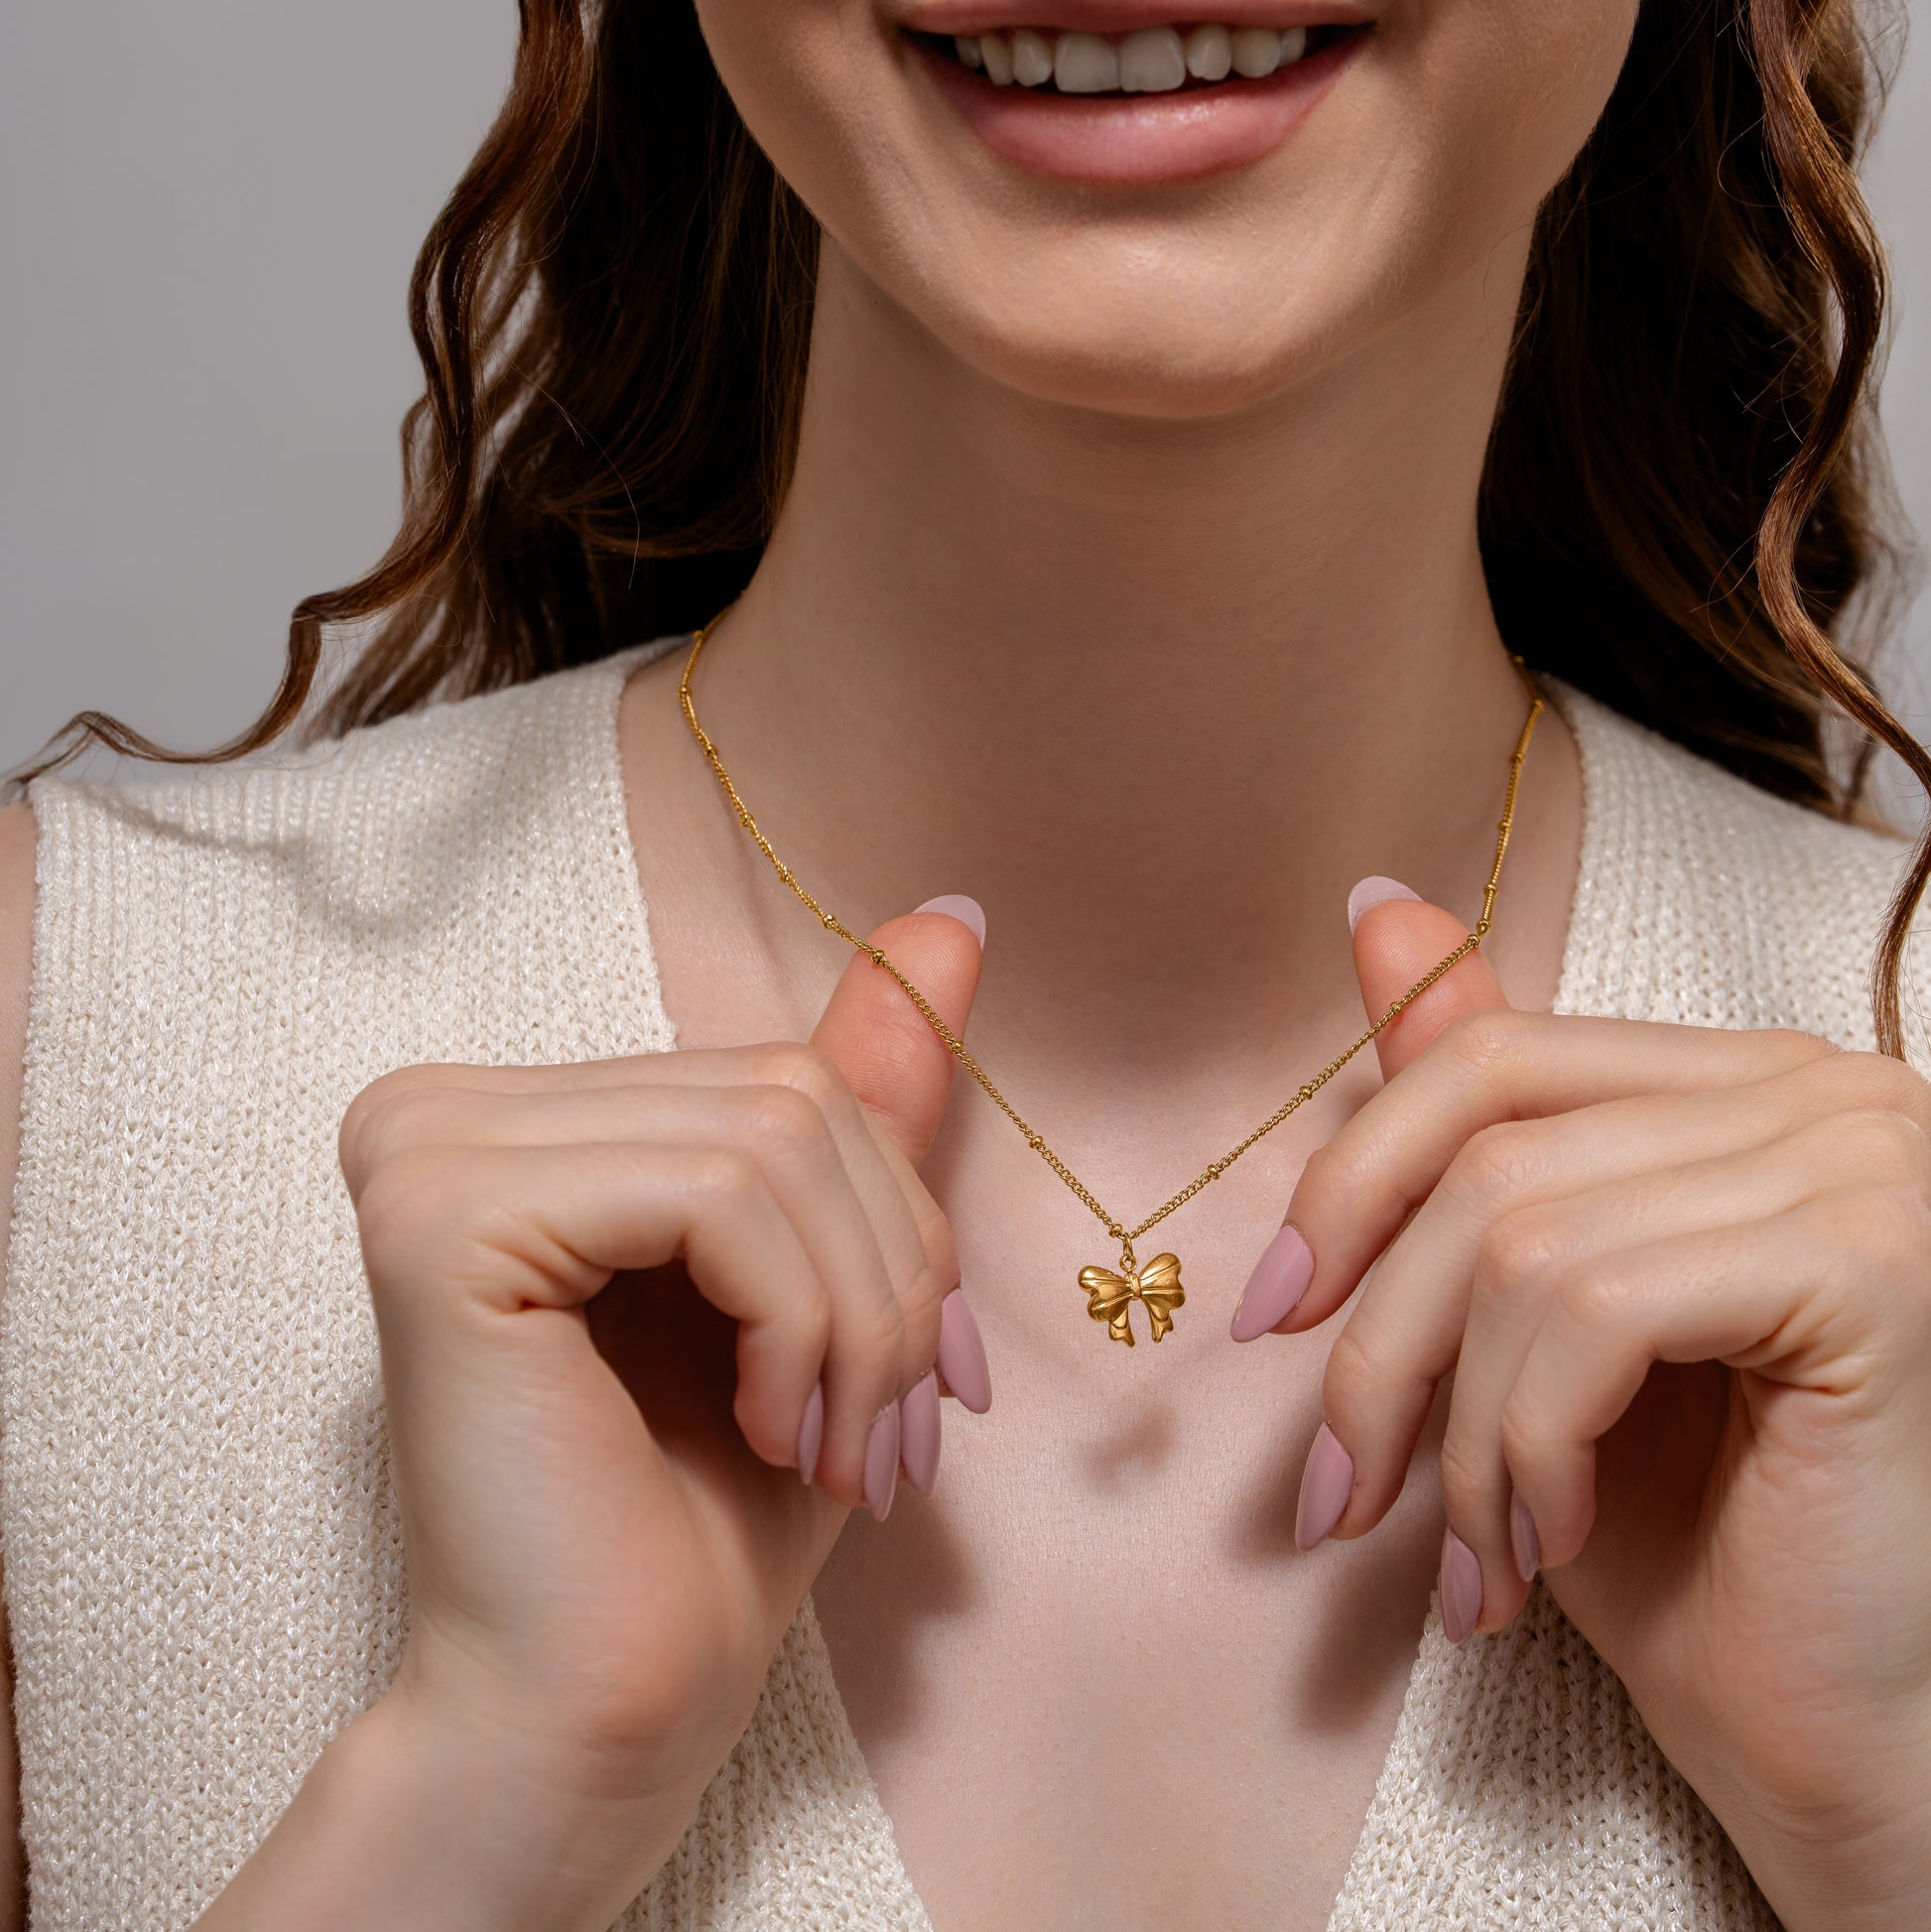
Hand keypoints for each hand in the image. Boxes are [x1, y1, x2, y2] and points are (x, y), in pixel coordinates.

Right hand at [205, 904, 987, 1931]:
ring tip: (839, 1447)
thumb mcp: (819, 1281)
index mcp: (515, 1115)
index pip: (783, 1074)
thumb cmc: (700, 1521)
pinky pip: (719, 1191)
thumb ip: (860, 1092)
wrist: (598, 1719)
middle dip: (886, 1272)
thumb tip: (952, 916)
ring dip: (857, 1316)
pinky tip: (768, 1428)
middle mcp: (440, 1106)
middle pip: (787, 1091)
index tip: (909, 1382)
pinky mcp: (444, 1213)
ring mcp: (427, 1148)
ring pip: (774, 1137)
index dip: (891, 1222)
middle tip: (888, 1431)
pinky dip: (798, 1321)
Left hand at [1239, 889, 1930, 1931]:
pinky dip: (1531, 1441)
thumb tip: (1372, 902)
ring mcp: (1858, 1167)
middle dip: (1381, 1339)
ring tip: (1471, 1560)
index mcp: (1748, 1082)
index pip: (1496, 1055)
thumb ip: (1474, 1126)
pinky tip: (1543, 1548)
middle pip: (1493, 1153)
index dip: (1356, 1175)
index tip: (1271, 1314)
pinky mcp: (1866, 1265)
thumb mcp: (1535, 1328)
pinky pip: (1598, 1310)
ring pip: (1527, 1242)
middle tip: (1338, 1497)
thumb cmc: (1694, 1551)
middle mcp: (1822, 1090)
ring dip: (1461, 1431)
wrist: (1840, 1748)